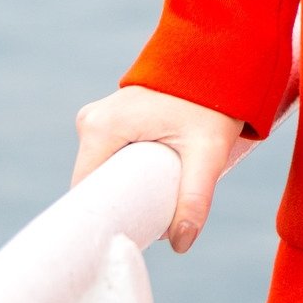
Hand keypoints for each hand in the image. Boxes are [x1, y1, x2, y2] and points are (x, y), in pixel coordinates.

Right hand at [72, 85, 245, 250]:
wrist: (217, 58)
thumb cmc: (212, 101)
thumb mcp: (207, 151)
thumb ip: (195, 197)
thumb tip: (181, 244)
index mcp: (101, 128)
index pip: (86, 195)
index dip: (104, 222)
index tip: (130, 239)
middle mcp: (91, 121)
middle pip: (95, 186)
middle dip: (119, 208)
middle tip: (152, 224)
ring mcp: (99, 118)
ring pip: (103, 174)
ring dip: (125, 191)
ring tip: (155, 205)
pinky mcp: (111, 119)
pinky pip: (109, 159)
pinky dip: (127, 175)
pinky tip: (150, 186)